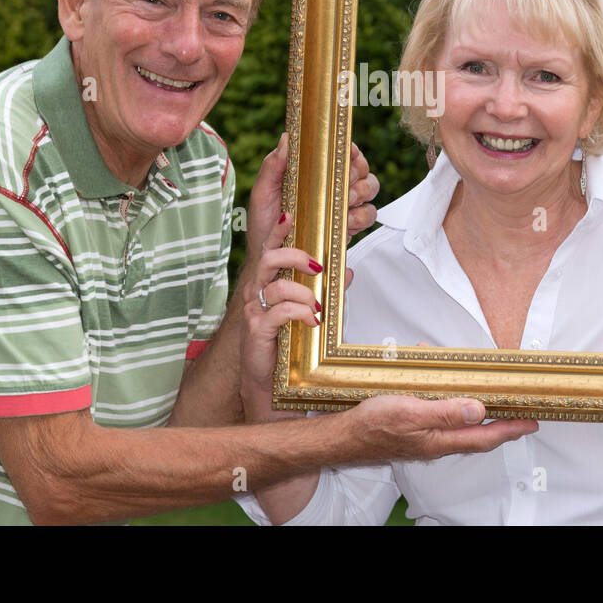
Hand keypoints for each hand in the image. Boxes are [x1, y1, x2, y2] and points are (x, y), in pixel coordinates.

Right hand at [240, 209, 325, 422]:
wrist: (271, 388)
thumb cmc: (288, 347)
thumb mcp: (311, 313)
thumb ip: (327, 290)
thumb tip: (349, 270)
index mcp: (268, 284)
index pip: (270, 249)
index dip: (278, 230)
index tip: (290, 215)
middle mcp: (256, 293)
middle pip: (269, 259)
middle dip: (297, 257)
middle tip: (318, 267)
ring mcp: (253, 312)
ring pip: (278, 286)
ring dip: (305, 294)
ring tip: (318, 307)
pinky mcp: (256, 332)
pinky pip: (279, 312)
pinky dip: (300, 313)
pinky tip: (312, 322)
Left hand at [245, 134, 379, 263]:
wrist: (269, 263)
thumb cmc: (263, 225)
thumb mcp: (262, 193)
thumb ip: (272, 165)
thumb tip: (286, 138)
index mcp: (312, 173)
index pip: (339, 153)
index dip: (349, 150)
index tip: (347, 153)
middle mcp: (330, 186)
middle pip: (361, 168)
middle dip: (356, 175)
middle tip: (341, 186)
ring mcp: (340, 205)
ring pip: (369, 190)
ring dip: (359, 195)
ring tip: (342, 206)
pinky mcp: (347, 225)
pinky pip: (368, 215)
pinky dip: (360, 218)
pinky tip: (344, 223)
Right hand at [345, 394, 537, 460]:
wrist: (343, 436)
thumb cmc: (372, 424)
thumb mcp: (410, 411)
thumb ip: (444, 411)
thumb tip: (478, 410)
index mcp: (439, 439)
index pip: (484, 436)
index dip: (510, 429)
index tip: (531, 423)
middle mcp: (436, 442)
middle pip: (477, 436)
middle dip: (501, 426)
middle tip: (520, 416)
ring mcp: (425, 438)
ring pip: (460, 427)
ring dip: (476, 415)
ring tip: (489, 401)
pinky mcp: (414, 432)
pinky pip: (441, 419)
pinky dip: (451, 406)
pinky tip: (444, 393)